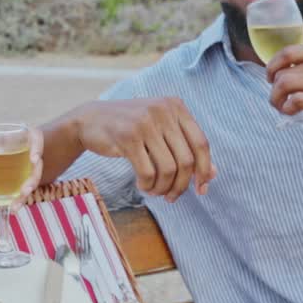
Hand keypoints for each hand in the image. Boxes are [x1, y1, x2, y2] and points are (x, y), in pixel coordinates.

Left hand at [0, 127, 43, 210]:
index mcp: (12, 136)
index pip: (34, 136)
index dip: (38, 146)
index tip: (33, 159)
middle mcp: (20, 150)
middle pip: (35, 163)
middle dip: (33, 178)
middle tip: (25, 190)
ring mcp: (19, 166)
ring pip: (30, 178)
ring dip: (26, 193)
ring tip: (15, 206)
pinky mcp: (14, 179)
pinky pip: (21, 188)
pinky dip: (18, 198)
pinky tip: (12, 208)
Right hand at [71, 98, 214, 201]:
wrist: (89, 120)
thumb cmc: (129, 128)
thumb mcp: (160, 131)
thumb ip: (185, 148)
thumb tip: (212, 175)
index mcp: (176, 106)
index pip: (201, 144)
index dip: (204, 170)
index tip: (201, 190)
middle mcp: (163, 111)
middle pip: (187, 160)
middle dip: (181, 185)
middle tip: (170, 196)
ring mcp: (145, 123)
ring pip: (168, 169)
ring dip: (163, 187)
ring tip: (154, 191)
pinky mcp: (127, 137)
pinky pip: (148, 172)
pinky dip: (148, 185)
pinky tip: (142, 185)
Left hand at [266, 43, 302, 144]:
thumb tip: (284, 73)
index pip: (288, 51)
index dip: (272, 66)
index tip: (271, 79)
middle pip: (283, 71)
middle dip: (274, 88)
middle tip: (279, 101)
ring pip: (285, 83)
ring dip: (276, 99)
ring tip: (284, 108)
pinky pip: (296, 100)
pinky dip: (288, 108)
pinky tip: (294, 113)